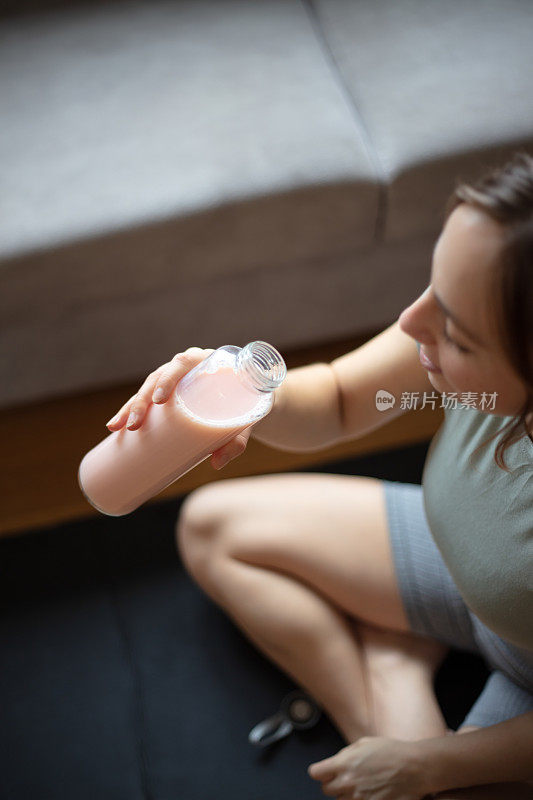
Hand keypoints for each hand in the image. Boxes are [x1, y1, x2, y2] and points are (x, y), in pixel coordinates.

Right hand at [105, 347, 253, 470]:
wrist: (246, 402)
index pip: (183, 362)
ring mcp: (174, 380)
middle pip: (158, 378)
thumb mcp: (245, 423)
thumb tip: (216, 464)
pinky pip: (146, 399)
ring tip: (116, 428)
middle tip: (134, 425)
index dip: (169, 378)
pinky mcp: (167, 395)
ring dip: (129, 408)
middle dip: (142, 401)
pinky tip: (115, 427)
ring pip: (146, 389)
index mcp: (206, 362)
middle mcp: (186, 368)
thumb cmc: (247, 407)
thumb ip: (236, 442)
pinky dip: (130, 412)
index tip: (160, 400)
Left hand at [308, 736, 428, 799]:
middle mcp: (349, 783)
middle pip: (326, 790)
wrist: (414, 768)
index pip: (316, 773)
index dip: (320, 772)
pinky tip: (370, 793)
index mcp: (344, 763)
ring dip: (347, 795)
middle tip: (346, 778)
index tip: (325, 771)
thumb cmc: (392, 752)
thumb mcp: (364, 743)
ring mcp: (359, 798)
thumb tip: (336, 762)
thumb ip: (345, 754)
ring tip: (362, 785)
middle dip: (333, 784)